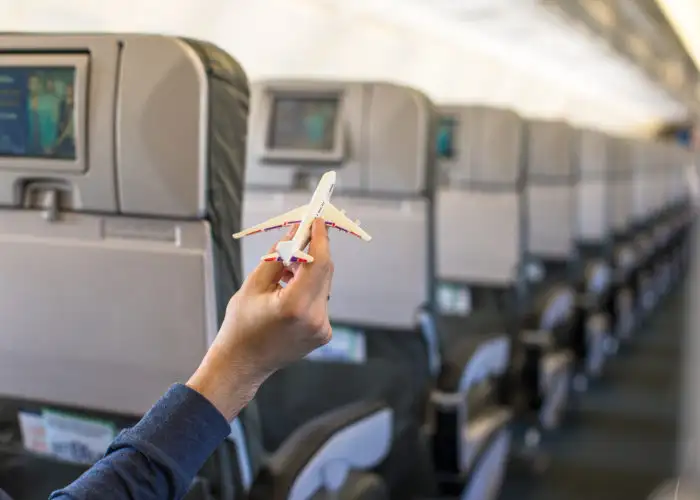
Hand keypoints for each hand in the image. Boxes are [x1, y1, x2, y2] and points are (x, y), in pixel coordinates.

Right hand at [187, 218, 333, 419]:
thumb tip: (294, 233)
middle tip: (301, 236)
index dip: (320, 238)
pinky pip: (320, 300)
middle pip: (325, 272)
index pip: (319, 262)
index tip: (317, 221)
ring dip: (309, 271)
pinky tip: (288, 291)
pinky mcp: (324, 334)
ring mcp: (322, 329)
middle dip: (314, 251)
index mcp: (295, 306)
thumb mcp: (254, 284)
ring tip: (285, 270)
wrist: (242, 364)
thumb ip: (278, 256)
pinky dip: (309, 289)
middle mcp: (315, 318)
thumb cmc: (241, 326)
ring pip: (323, 285)